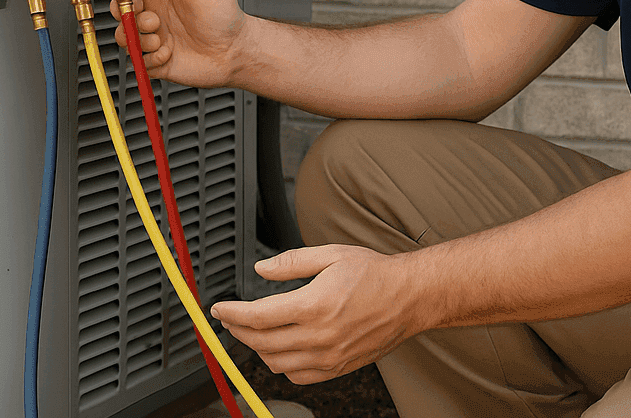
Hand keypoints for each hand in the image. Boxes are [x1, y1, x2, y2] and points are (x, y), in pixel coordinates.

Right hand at [109, 0, 244, 88]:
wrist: (234, 50)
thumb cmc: (225, 16)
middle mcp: (155, 12)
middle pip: (121, 9)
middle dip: (126, 13)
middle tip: (150, 17)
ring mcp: (154, 36)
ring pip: (125, 35)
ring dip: (138, 37)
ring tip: (160, 37)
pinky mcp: (156, 59)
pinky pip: (139, 59)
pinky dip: (151, 57)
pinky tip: (169, 52)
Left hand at [209, 245, 423, 383]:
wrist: (410, 297)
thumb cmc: (375, 274)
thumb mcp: (331, 255)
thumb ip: (292, 262)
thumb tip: (262, 269)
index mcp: (315, 305)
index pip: (259, 316)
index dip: (233, 313)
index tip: (221, 308)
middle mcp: (320, 335)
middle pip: (262, 342)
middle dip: (238, 330)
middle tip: (230, 319)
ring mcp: (329, 356)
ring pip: (276, 363)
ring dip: (257, 349)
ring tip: (253, 333)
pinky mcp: (338, 367)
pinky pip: (299, 376)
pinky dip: (282, 366)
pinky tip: (281, 350)